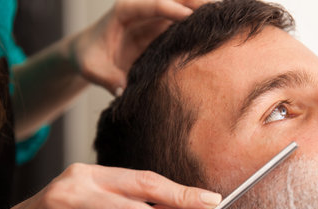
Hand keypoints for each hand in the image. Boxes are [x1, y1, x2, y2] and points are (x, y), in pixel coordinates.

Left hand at [72, 0, 208, 94]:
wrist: (90, 52)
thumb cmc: (90, 58)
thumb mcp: (92, 69)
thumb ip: (107, 78)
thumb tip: (124, 91)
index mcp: (125, 11)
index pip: (152, 4)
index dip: (171, 9)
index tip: (189, 18)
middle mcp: (144, 9)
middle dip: (196, 1)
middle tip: (219, 11)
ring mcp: (157, 17)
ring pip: (186, 6)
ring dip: (205, 11)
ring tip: (228, 20)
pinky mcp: (165, 28)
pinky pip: (187, 21)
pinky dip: (203, 24)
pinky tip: (221, 31)